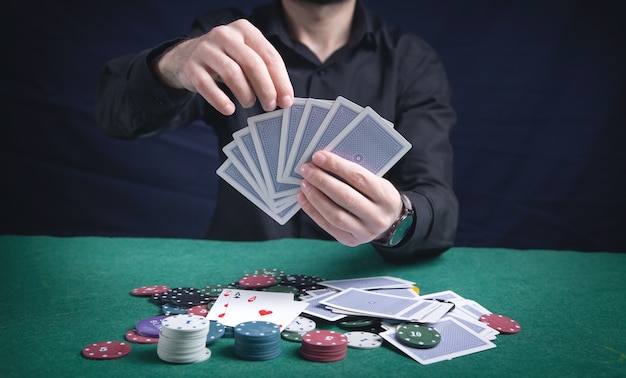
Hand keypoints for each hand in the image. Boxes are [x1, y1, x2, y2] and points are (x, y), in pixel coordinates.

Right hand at [155, 19, 293, 114]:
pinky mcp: (191, 66)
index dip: (280, 80)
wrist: (188, 57)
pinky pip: (207, 85)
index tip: (287, 101)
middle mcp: (225, 35)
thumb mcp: (246, 56)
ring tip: (249, 103)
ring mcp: (206, 49)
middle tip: (270, 106)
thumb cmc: (227, 60)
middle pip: (252, 63)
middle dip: (266, 88)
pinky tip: (229, 109)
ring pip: (232, 73)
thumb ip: (266, 72)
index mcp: (244, 30)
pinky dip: (220, 100)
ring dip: (245, 94)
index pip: (269, 55)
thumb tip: (285, 98)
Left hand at [297, 150, 402, 246]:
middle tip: (307, 170)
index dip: (337, 166)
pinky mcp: (351, 240)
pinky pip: (328, 226)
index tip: (319, 157)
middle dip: (322, 181)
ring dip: (315, 197)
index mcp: (386, 197)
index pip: (359, 178)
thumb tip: (324, 162)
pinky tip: (304, 199)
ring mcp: (365, 232)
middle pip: (345, 197)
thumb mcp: (377, 182)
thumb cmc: (377, 195)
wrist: (389, 221)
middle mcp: (377, 217)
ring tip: (304, 184)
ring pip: (335, 215)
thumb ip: (354, 175)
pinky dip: (313, 211)